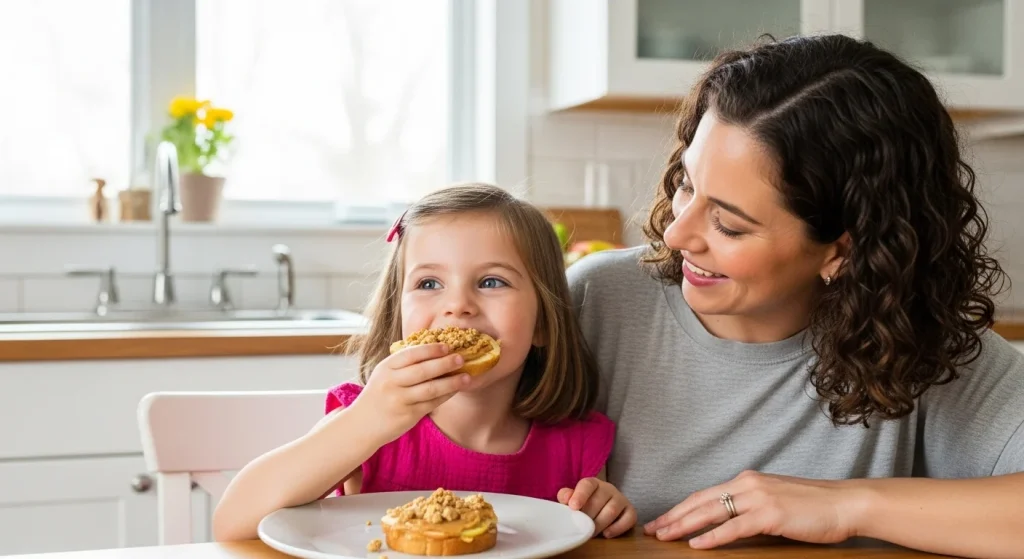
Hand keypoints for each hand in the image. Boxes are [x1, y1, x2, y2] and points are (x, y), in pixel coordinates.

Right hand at [350, 342, 469, 444]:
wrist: (362, 425)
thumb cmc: (378, 395)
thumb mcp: (384, 374)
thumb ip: (404, 364)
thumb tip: (436, 352)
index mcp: (386, 368)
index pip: (411, 354)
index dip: (431, 349)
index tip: (447, 346)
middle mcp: (391, 383)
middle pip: (423, 370)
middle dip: (445, 363)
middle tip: (461, 358)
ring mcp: (399, 400)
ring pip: (430, 388)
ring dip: (451, 382)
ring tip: (466, 377)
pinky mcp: (407, 415)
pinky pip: (431, 403)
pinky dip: (445, 395)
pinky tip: (455, 390)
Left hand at [557, 478, 636, 537]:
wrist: (603, 507)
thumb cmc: (585, 504)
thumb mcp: (573, 498)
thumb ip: (566, 496)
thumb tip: (566, 499)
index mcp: (593, 483)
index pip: (587, 484)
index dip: (580, 495)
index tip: (573, 507)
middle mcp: (608, 488)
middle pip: (599, 501)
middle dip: (588, 516)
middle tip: (580, 528)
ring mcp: (621, 499)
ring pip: (611, 511)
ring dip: (599, 524)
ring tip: (590, 534)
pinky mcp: (630, 511)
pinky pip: (628, 519)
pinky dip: (617, 528)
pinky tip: (606, 534)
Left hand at [643, 470, 865, 548]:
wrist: (846, 503)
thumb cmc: (815, 507)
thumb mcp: (775, 501)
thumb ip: (751, 509)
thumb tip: (729, 524)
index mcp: (748, 480)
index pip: (705, 494)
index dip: (681, 507)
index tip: (662, 519)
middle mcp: (748, 484)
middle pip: (700, 501)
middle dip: (673, 515)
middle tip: (652, 528)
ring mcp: (758, 498)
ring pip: (711, 512)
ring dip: (684, 525)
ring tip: (664, 536)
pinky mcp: (770, 514)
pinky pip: (733, 527)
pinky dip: (712, 537)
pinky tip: (696, 545)